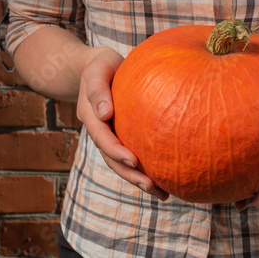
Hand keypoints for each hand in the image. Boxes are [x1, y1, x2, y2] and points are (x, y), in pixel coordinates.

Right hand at [77, 47, 168, 200]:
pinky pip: (134, 153)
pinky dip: (146, 167)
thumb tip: (105, 114)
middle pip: (113, 159)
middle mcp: (101, 131)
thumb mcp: (96, 71)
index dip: (117, 152)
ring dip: (140, 179)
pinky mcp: (123, 134)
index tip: (134, 161)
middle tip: (152, 187)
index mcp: (91, 117)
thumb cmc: (100, 65)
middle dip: (131, 175)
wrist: (100, 67)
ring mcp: (111, 135)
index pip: (103, 139)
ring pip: (123, 163)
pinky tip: (166, 177)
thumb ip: (98, 91)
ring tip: (162, 194)